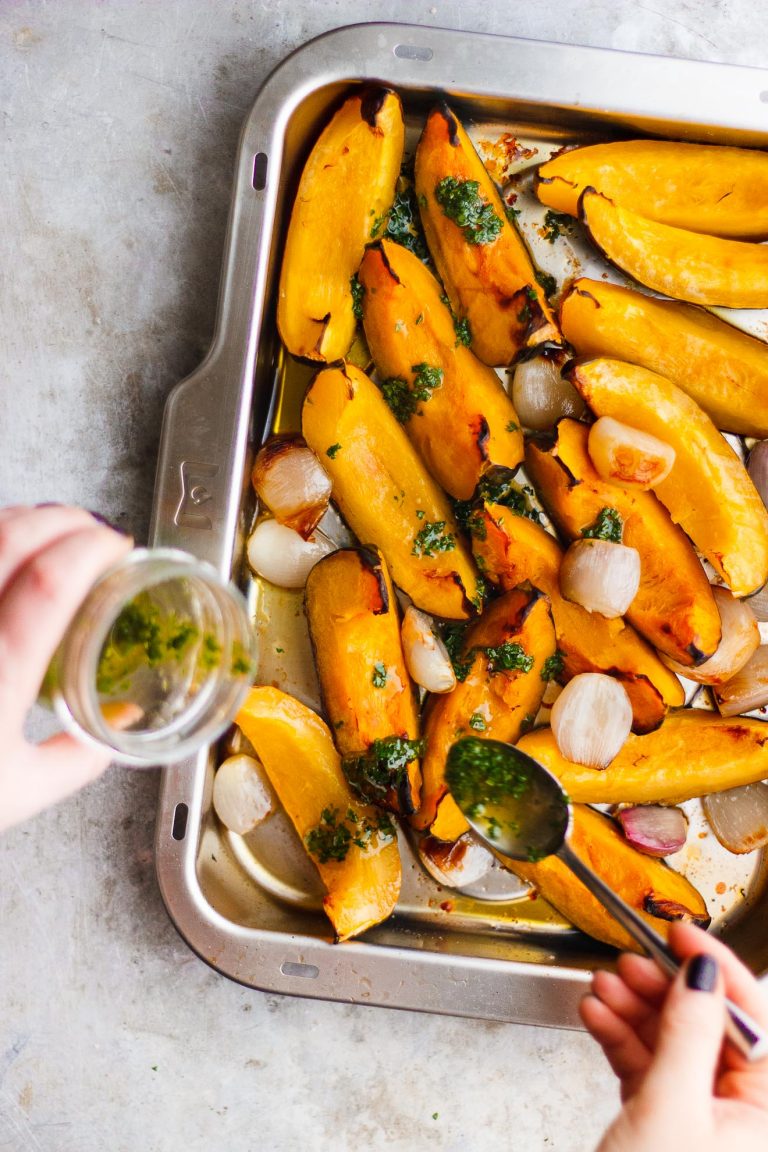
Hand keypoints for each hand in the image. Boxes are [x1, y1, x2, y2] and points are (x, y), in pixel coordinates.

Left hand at [0, 505, 132, 831]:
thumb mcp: (18, 792)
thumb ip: (78, 757)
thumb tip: (120, 719)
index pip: (51, 582)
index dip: (92, 548)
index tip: (119, 548)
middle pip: (13, 538)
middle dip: (65, 518)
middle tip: (93, 530)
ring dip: (25, 519)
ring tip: (52, 530)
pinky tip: (5, 546)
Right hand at [581, 921, 767, 1150]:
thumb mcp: (671, 1106)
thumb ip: (688, 1034)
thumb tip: (702, 973)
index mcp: (763, 1111)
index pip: (751, 1020)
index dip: (718, 970)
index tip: (684, 935)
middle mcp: (737, 1112)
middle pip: (707, 1026)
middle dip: (663, 988)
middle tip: (634, 963)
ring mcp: (698, 1116)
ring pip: (671, 1042)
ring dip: (633, 1007)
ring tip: (604, 985)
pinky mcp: (660, 1121)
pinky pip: (646, 1064)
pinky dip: (619, 1036)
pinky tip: (598, 1014)